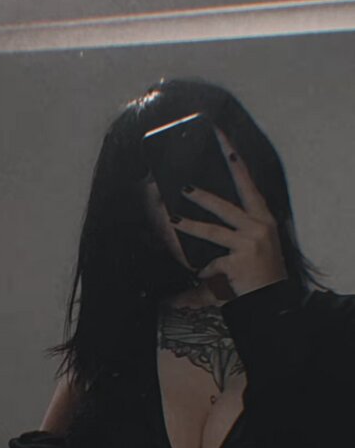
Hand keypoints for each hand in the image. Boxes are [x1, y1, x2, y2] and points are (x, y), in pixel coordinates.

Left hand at [172, 127, 287, 297]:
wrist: (273, 303)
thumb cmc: (261, 276)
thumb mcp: (251, 251)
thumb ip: (225, 235)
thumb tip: (202, 228)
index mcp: (263, 219)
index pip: (249, 184)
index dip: (237, 163)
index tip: (226, 144)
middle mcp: (260, 227)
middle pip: (227, 203)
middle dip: (203, 194)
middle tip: (184, 185)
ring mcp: (251, 243)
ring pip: (213, 230)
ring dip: (190, 224)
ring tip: (172, 218)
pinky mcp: (240, 261)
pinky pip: (212, 263)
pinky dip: (204, 272)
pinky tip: (202, 276)